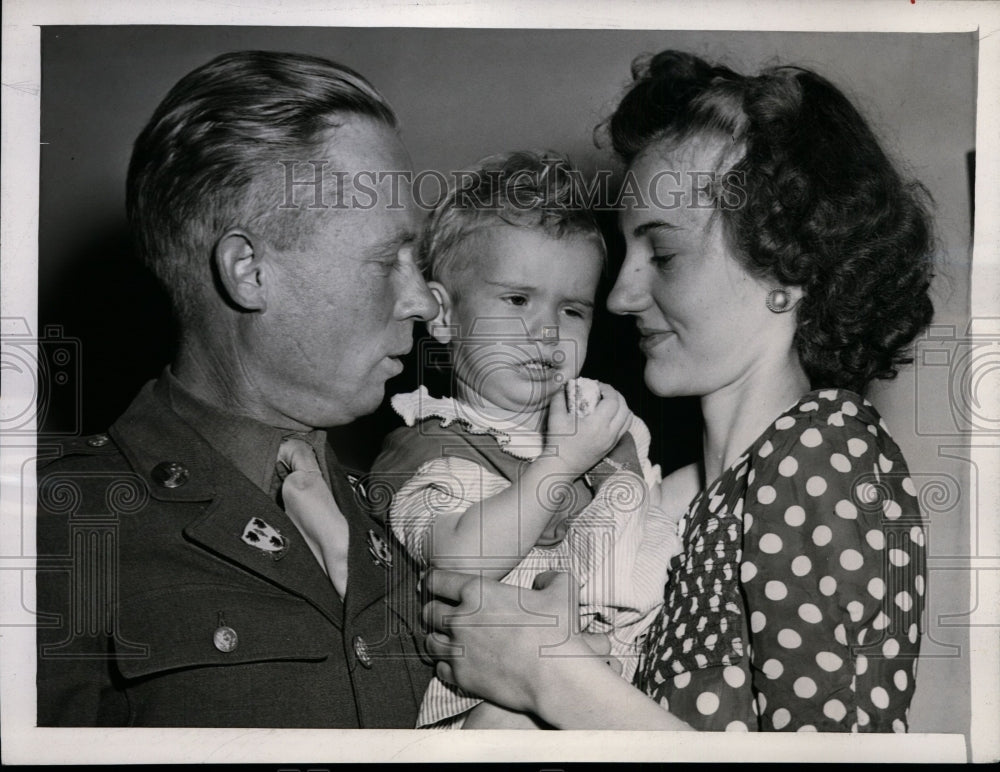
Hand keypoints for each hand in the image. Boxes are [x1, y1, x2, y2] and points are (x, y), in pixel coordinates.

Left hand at [422, 570, 601, 714]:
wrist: (555, 676)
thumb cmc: (558, 631)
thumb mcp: (562, 589)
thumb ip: (549, 578)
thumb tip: (542, 581)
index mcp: (477, 592)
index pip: (437, 580)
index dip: (431, 579)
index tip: (430, 582)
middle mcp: (460, 619)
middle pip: (428, 611)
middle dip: (432, 610)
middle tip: (439, 611)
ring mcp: (458, 650)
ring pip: (429, 641)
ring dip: (435, 637)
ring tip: (444, 638)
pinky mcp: (462, 677)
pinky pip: (439, 669)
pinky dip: (444, 664)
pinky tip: (454, 662)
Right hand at [545, 383, 631, 476]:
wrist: (561, 466)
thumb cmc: (558, 442)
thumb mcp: (555, 417)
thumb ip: (559, 398)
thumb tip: (565, 386)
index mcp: (597, 425)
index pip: (613, 400)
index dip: (608, 389)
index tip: (597, 385)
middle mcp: (609, 433)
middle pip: (624, 408)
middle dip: (616, 395)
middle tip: (603, 391)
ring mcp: (612, 441)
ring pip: (628, 419)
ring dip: (622, 406)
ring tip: (609, 401)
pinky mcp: (611, 447)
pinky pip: (624, 429)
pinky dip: (622, 418)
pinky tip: (609, 415)